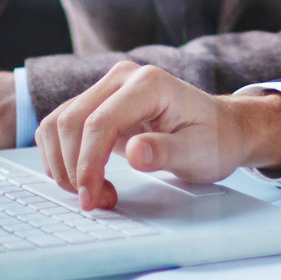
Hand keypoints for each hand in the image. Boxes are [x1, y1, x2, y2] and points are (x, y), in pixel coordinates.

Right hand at [35, 62, 280, 209]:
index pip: (100, 122)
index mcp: (149, 83)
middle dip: (74, 168)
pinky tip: (85, 177)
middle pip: (71, 122)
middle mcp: (122, 78)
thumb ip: (166, 152)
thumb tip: (134, 153)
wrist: (222, 129)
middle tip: (96, 202)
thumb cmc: (214, 140)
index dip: (87, 164)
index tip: (90, 198)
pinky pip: (61, 127)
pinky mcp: (97, 103)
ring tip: (95, 191)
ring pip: (59, 124)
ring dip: (64, 164)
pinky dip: (62, 156)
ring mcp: (107, 88)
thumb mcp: (199, 153)